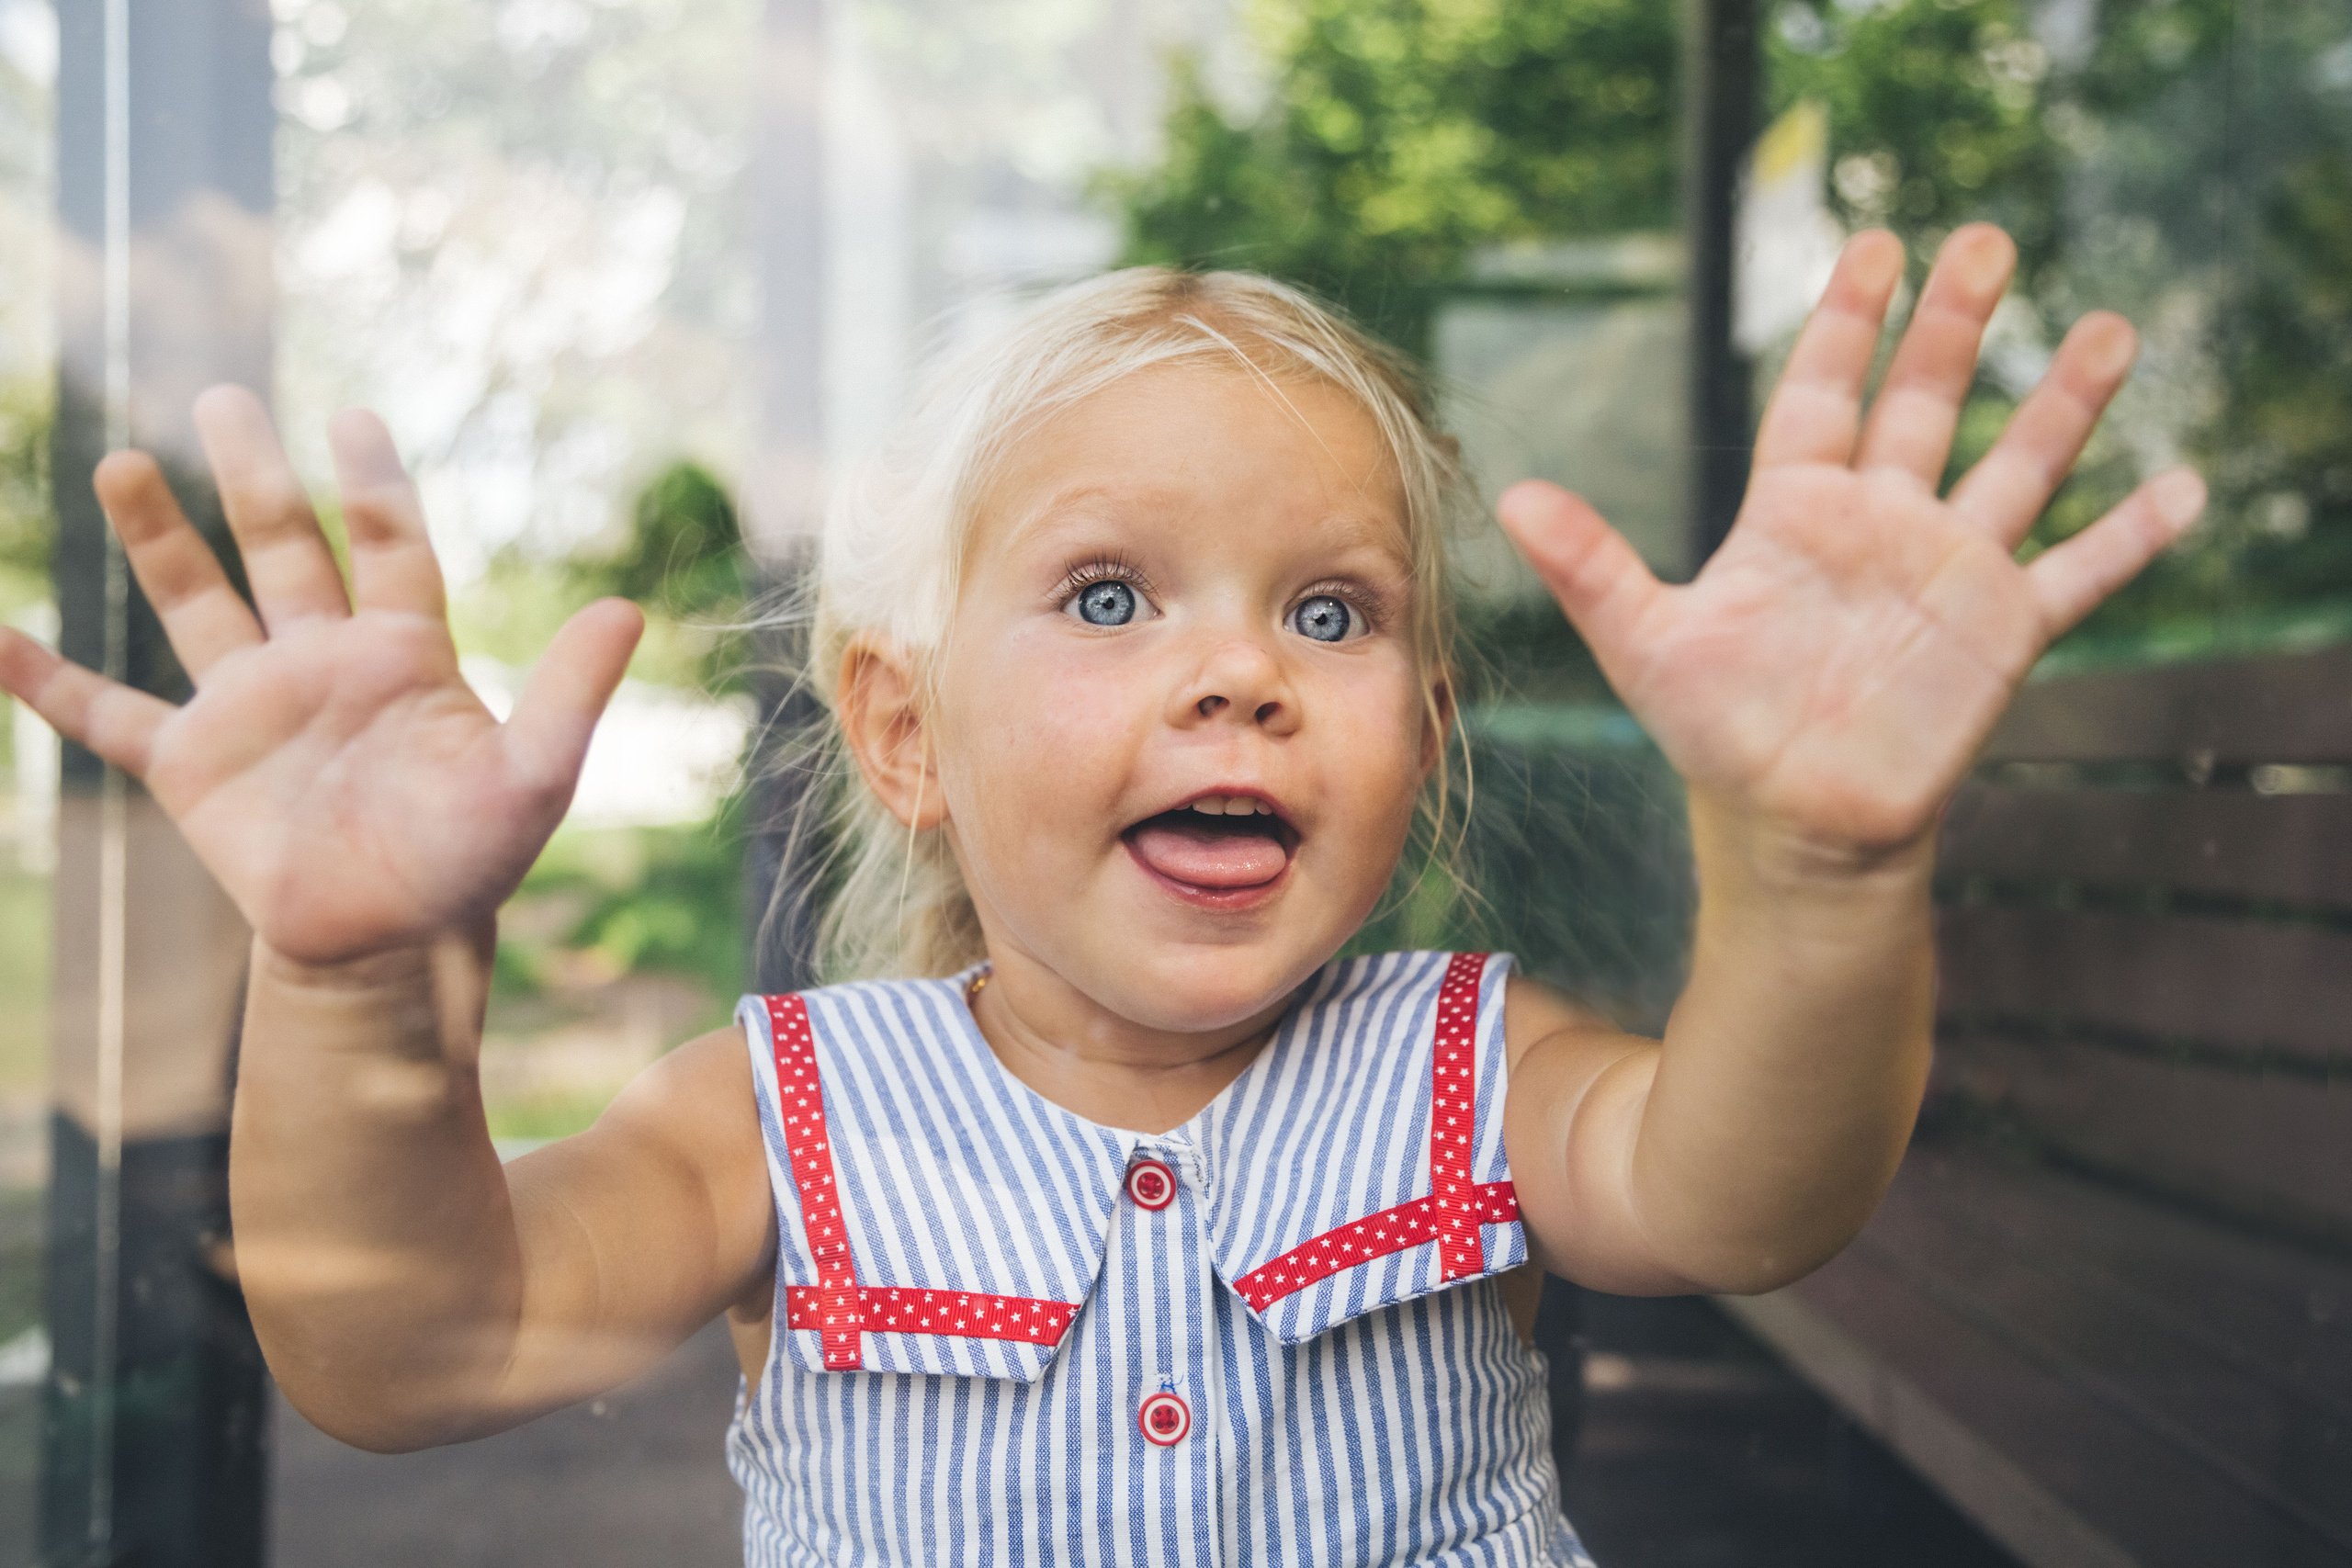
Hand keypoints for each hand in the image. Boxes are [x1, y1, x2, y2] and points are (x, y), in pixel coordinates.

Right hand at [0, 387, 642, 963]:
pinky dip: (48, 682)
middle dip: (255, 476)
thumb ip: (571, 693)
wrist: (390, 946)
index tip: (353, 416)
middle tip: (224, 395)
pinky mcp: (191, 766)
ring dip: (158, 538)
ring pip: (196, 603)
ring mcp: (251, 709)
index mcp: (404, 657)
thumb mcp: (534, 776)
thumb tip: (631, 608)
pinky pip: (107, 714)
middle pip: (286, 549)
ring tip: (119, 461)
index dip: (375, 484)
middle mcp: (322, 665)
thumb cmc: (469, 862)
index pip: (391, 546)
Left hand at [1499, 224, 2204, 858]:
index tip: (1875, 247)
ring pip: (2017, 465)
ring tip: (2111, 326)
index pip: (1821, 392)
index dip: (1845, 321)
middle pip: (1925, 402)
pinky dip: (2132, 536)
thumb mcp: (1647, 644)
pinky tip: (2185, 489)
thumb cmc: (1718, 734)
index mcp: (1794, 512)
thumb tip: (1513, 496)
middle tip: (1986, 238)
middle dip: (1953, 325)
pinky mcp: (2000, 632)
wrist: (1792, 826)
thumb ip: (1591, 568)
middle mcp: (1878, 524)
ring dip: (2064, 403)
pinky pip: (2079, 573)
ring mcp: (1946, 572)